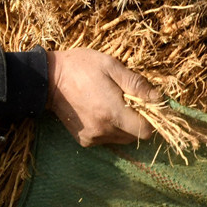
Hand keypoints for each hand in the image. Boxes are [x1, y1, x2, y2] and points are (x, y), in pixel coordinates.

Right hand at [46, 48, 160, 145]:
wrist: (48, 79)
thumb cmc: (81, 67)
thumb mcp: (112, 67)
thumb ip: (136, 84)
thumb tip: (158, 98)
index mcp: (112, 112)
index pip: (146, 131)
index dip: (152, 119)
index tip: (147, 105)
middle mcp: (103, 130)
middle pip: (135, 137)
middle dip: (138, 121)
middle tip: (129, 101)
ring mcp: (93, 137)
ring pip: (122, 139)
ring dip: (124, 125)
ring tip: (113, 105)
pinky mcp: (84, 140)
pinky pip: (107, 139)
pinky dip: (110, 128)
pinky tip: (101, 111)